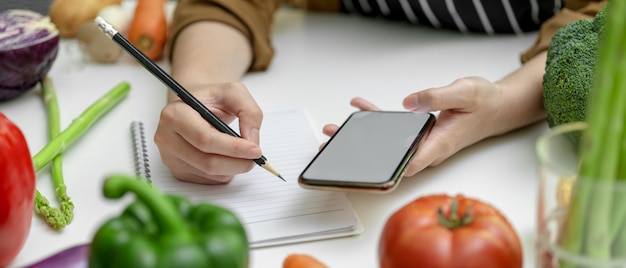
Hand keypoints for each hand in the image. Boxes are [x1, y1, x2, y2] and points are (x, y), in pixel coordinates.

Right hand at [154, 82, 263, 183]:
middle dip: (237, 162)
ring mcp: (170, 157)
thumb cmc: (212, 99)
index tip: (255, 150)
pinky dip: (225, 172)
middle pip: (207, 162)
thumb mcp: (234, 93)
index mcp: (175, 114)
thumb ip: (249, 112)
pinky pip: (209, 180)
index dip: (233, 148)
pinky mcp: (178, 171)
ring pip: (210, 174)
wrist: (195, 106)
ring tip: (242, 154)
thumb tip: (252, 140)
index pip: (205, 139)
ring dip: (234, 168)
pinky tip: (227, 157)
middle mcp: (167, 138)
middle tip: (256, 157)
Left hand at [323, 77, 520, 176]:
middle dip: (358, 157)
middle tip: (330, 149)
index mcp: (438, 144)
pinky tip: (359, 107)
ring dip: (360, 138)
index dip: (381, 172)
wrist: (498, 106)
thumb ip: (436, 97)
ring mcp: (422, 142)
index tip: (357, 173)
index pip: (406, 165)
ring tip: (334, 131)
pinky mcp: (420, 133)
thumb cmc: (484, 102)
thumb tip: (408, 103)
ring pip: (386, 145)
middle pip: (388, 159)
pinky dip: (375, 119)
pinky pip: (393, 129)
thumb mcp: (464, 92)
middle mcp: (428, 148)